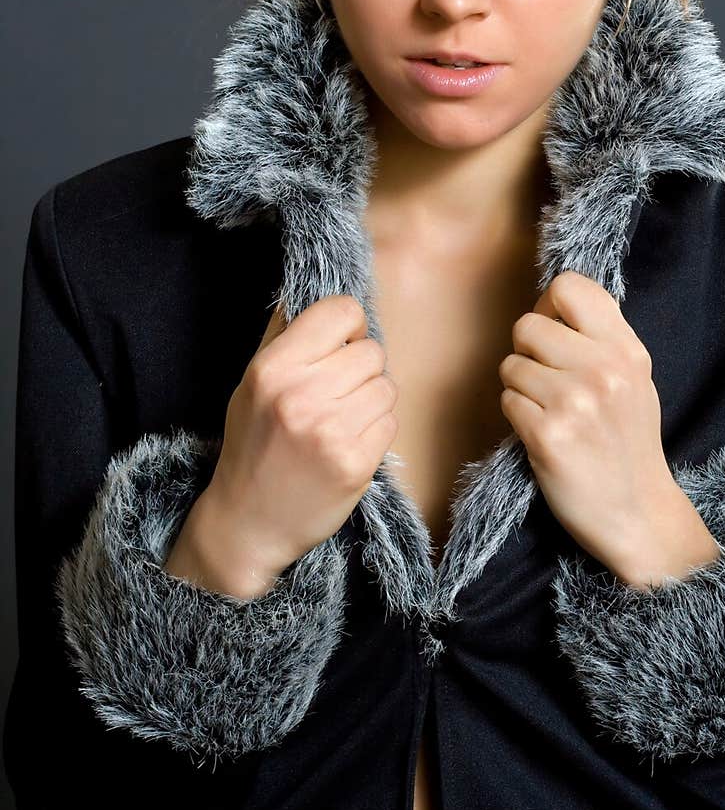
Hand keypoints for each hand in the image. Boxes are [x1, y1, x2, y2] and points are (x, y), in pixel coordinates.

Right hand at [168, 295, 398, 594]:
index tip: (339, 345)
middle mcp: (301, 396)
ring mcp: (331, 432)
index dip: (348, 326)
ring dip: (371, 401)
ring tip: (340, 421)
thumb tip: (316, 287)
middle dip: (360, 368)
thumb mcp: (252, 383)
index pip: (342, 311)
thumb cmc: (254, 444)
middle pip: (372, 351)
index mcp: (272, 368)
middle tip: (335, 393)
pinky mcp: (356, 464)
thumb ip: (284, 335)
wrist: (249, 522)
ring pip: (387, 386)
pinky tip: (347, 444)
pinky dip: (375, 431)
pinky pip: (391, 422)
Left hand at [498, 270, 719, 587]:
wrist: (637, 514)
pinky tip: (543, 435)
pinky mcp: (547, 436)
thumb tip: (552, 301)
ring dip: (521, 389)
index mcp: (627, 350)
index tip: (555, 331)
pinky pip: (507, 402)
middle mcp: (603, 370)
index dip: (549, 305)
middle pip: (527, 325)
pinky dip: (517, 418)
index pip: (569, 286)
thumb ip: (601, 338)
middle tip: (548, 383)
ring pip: (511, 366)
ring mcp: (575, 403)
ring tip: (550, 413)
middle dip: (528, 353)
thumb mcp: (634, 379)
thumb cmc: (627, 443)